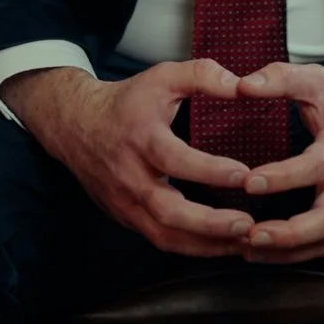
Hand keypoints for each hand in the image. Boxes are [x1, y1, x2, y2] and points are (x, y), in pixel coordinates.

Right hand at [0, 61, 256, 257]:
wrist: (76, 125)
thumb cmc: (126, 103)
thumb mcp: (161, 77)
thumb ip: (201, 75)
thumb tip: (240, 85)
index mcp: (140, 138)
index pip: (174, 160)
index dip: (209, 170)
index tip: (244, 175)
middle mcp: (130, 176)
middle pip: (168, 211)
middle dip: (210, 223)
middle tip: (247, 224)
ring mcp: (126, 202)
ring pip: (165, 236)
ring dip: (207, 244)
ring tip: (244, 243)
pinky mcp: (127, 218)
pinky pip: (161, 241)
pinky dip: (194, 248)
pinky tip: (223, 246)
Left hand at [228, 63, 323, 264]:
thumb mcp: (315, 79)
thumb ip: (278, 78)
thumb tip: (241, 86)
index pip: (319, 165)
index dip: (285, 177)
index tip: (250, 181)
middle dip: (291, 232)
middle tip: (251, 233)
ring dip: (288, 250)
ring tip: (248, 247)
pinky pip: (323, 244)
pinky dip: (293, 254)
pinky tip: (261, 251)